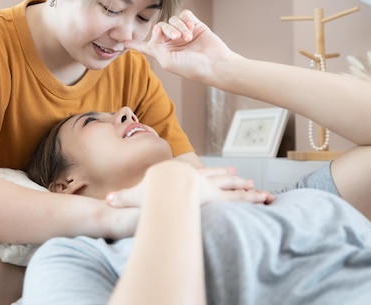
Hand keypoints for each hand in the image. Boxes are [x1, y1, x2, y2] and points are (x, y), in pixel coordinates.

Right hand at [106, 162, 273, 207]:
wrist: (160, 189)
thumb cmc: (148, 192)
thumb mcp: (132, 196)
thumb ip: (122, 198)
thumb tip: (108, 200)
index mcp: (181, 178)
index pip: (198, 174)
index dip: (210, 173)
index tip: (222, 170)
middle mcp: (198, 181)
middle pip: (219, 178)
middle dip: (233, 178)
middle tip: (247, 178)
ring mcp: (209, 188)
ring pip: (232, 187)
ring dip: (247, 188)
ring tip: (262, 191)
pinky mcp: (216, 198)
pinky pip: (238, 198)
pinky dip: (250, 198)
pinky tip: (262, 197)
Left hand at [124, 9, 233, 84]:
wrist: (214, 63)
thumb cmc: (191, 67)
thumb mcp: (167, 61)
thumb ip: (155, 47)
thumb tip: (155, 32)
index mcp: (163, 52)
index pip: (145, 46)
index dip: (134, 44)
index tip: (122, 42)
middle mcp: (171, 42)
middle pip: (159, 27)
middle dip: (166, 30)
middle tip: (176, 38)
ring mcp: (183, 32)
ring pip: (172, 20)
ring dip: (178, 27)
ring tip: (187, 37)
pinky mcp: (195, 25)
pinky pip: (184, 15)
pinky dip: (186, 20)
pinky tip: (192, 29)